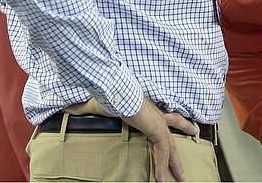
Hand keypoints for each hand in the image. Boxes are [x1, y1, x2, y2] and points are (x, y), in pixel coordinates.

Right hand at [64, 97, 196, 180]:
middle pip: (174, 124)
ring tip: (180, 176)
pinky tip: (162, 178)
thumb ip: (83, 109)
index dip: (172, 116)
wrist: (113, 88)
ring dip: (174, 161)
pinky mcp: (157, 128)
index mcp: (146, 106)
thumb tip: (66, 109)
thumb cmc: (106, 92)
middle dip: (185, 129)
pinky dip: (162, 165)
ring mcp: (158, 120)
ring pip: (170, 144)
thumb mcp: (97, 104)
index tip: (180, 118)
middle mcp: (155, 112)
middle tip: (195, 134)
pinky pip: (162, 151)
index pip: (162, 111)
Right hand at [123, 97, 198, 181]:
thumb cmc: (123, 98)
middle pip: (173, 139)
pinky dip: (161, 165)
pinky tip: (160, 177)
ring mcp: (161, 124)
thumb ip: (127, 112)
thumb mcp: (128, 108)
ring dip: (174, 165)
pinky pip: (162, 152)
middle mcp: (161, 117)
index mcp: (155, 111)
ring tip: (179, 177)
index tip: (193, 129)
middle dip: (178, 154)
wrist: (125, 94)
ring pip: (171, 149)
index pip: (173, 118)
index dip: (184, 125)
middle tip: (185, 165)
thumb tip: (115, 113)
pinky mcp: (158, 130)